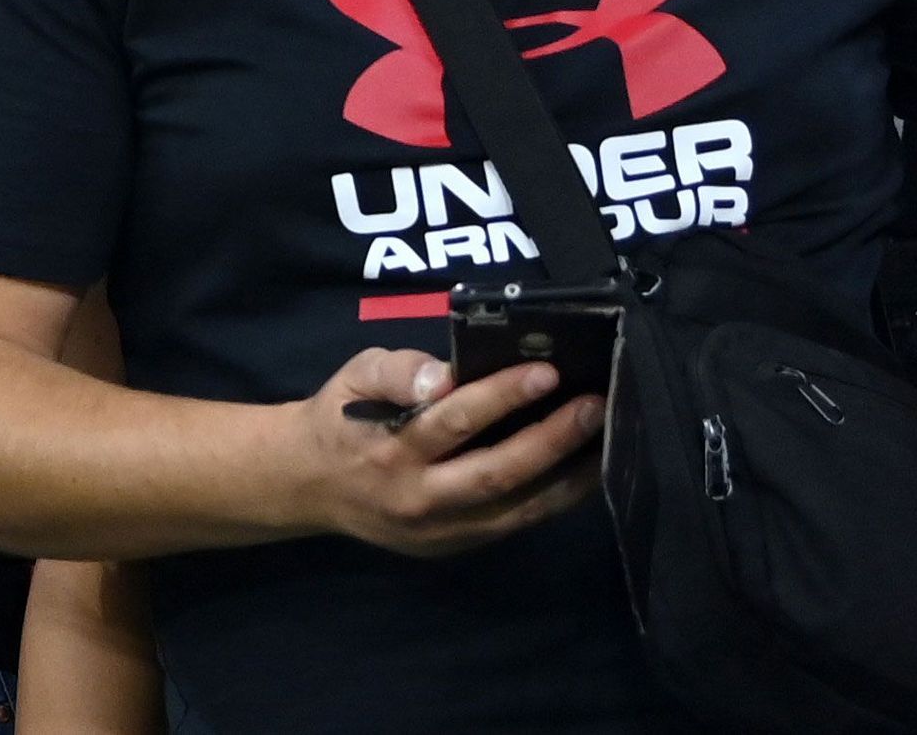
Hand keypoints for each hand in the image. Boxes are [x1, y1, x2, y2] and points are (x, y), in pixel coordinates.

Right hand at [287, 349, 603, 557]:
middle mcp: (417, 497)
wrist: (310, 484)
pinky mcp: (456, 546)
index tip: (546, 371)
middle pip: (495, 473)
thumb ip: (397, 371)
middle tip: (594, 406)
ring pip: (516, 508)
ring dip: (568, 476)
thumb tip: (445, 376)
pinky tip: (581, 470)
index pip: (452, 421)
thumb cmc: (342, 418)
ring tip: (606, 440)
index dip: (501, 396)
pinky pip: (514, 523)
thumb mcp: (353, 376)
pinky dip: (553, 498)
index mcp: (387, 449)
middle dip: (551, 439)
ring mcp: (440, 530)